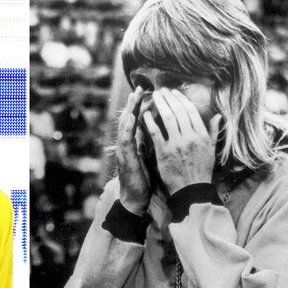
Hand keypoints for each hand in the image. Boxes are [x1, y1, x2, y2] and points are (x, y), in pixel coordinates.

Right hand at [117, 86, 150, 214]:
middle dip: (134, 103)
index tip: (150, 92)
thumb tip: (164, 133)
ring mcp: (124, 150)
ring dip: (129, 110)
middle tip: (140, 88)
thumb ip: (155, 144)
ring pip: (125, 125)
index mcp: (135, 143)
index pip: (139, 120)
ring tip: (133, 97)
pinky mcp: (124, 158)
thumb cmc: (144, 179)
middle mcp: (127, 144)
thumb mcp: (151, 158)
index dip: (143, 106)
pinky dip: (127, 127)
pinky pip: (125, 140)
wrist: (134, 198)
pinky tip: (131, 118)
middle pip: (130, 118)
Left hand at [143, 88, 220, 194]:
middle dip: (169, 98)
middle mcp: (190, 137)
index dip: (181, 99)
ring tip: (154, 96)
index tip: (174, 92)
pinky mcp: (164, 152)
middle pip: (178, 111)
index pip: (191, 111)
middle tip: (161, 90)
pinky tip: (145, 114)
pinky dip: (150, 121)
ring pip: (167, 118)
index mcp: (202, 135)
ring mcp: (176, 144)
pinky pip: (156, 132)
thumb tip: (218, 115)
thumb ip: (214, 131)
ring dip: (160, 104)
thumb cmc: (202, 170)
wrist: (192, 189)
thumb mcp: (212, 150)